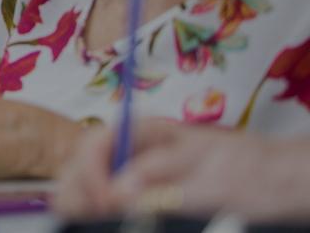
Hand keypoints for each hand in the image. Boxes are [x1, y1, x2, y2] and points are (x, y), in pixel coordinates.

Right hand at [54, 120, 305, 220]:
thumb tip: (118, 191)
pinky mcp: (140, 198)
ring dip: (82, 202)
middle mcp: (131, 150)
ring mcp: (132, 174)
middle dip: (77, 190)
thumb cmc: (250, 175)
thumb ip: (164, 182)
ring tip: (87, 221)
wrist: (277, 185)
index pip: (96, 144)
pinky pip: (106, 202)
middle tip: (84, 218)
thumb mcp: (211, 178)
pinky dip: (96, 212)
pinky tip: (98, 221)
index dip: (91, 173)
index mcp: (144, 133)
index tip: (104, 204)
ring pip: (88, 184)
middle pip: (82, 164)